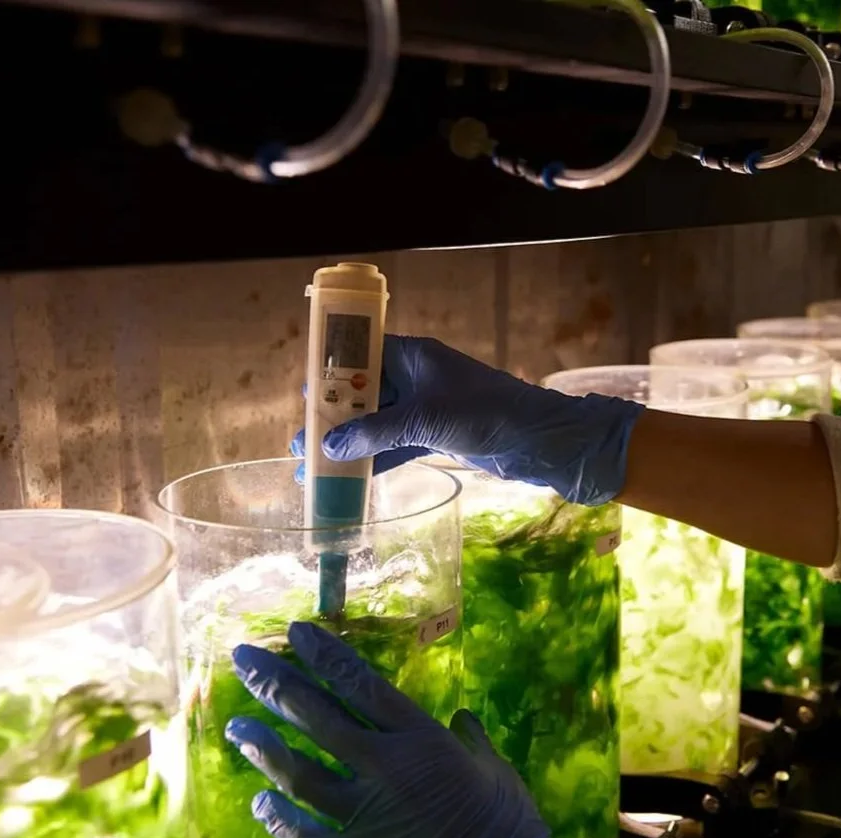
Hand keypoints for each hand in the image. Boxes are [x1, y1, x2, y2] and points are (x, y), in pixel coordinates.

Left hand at [226, 621, 585, 837]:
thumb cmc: (509, 827)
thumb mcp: (495, 768)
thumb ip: (471, 740)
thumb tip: (461, 720)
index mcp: (421, 739)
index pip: (361, 684)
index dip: (325, 656)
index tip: (295, 632)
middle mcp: (385, 768)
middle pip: (318, 717)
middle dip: (276, 684)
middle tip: (243, 659)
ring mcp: (364, 814)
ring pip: (299, 772)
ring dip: (264, 746)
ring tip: (237, 726)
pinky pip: (302, 835)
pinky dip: (277, 817)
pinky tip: (259, 800)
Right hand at [289, 335, 643, 505]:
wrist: (538, 439)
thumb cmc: (485, 413)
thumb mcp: (424, 419)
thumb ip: (375, 431)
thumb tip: (330, 446)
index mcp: (414, 355)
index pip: (361, 354)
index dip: (331, 373)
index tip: (304, 396)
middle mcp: (417, 377)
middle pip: (364, 393)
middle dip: (333, 418)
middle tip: (302, 443)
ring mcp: (427, 407)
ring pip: (378, 423)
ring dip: (349, 445)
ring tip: (314, 468)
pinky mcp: (437, 435)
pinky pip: (395, 445)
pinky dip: (374, 460)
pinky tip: (350, 479)